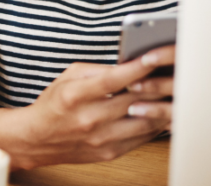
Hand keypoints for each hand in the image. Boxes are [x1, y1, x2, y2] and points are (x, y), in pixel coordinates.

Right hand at [7, 51, 170, 168]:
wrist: (37, 139)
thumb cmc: (53, 104)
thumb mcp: (67, 76)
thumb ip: (97, 69)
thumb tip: (128, 65)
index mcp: (75, 95)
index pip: (113, 79)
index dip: (137, 67)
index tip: (154, 57)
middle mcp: (89, 119)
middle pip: (134, 100)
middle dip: (157, 84)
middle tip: (172, 72)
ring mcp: (101, 139)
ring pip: (144, 122)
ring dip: (162, 106)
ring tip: (173, 93)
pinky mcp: (110, 153)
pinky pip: (142, 138)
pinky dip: (156, 124)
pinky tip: (162, 112)